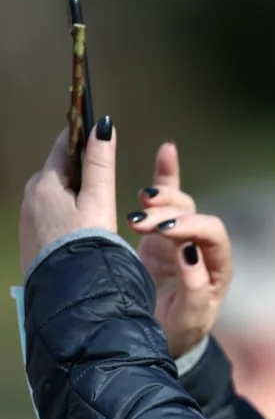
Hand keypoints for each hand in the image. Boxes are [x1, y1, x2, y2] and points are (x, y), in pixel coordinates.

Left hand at [19, 119, 116, 274]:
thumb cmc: (86, 245)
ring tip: (93, 218)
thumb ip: (100, 162)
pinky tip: (77, 235)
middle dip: (79, 176)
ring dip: (71, 199)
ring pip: (53, 197)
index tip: (99, 139)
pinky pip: (48, 219)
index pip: (64, 145)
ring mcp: (27, 220)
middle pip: (58, 173)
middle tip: (103, 193)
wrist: (70, 292)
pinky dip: (63, 219)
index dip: (84, 139)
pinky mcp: (31, 241)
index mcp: (45, 182)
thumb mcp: (99, 200)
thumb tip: (102, 126)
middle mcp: (29, 197)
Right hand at [128, 142, 231, 357]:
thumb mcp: (188, 321)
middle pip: (194, 215)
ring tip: (141, 203)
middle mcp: (205, 249)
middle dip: (168, 213)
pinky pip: (170, 199)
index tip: (165, 230)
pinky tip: (167, 150)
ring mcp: (184, 239)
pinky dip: (167, 176)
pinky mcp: (162, 235)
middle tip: (139, 222)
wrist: (162, 340)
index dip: (191, 228)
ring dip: (160, 199)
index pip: (213, 236)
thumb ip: (194, 291)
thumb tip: (189, 253)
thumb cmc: (179, 335)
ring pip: (179, 205)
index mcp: (219, 269)